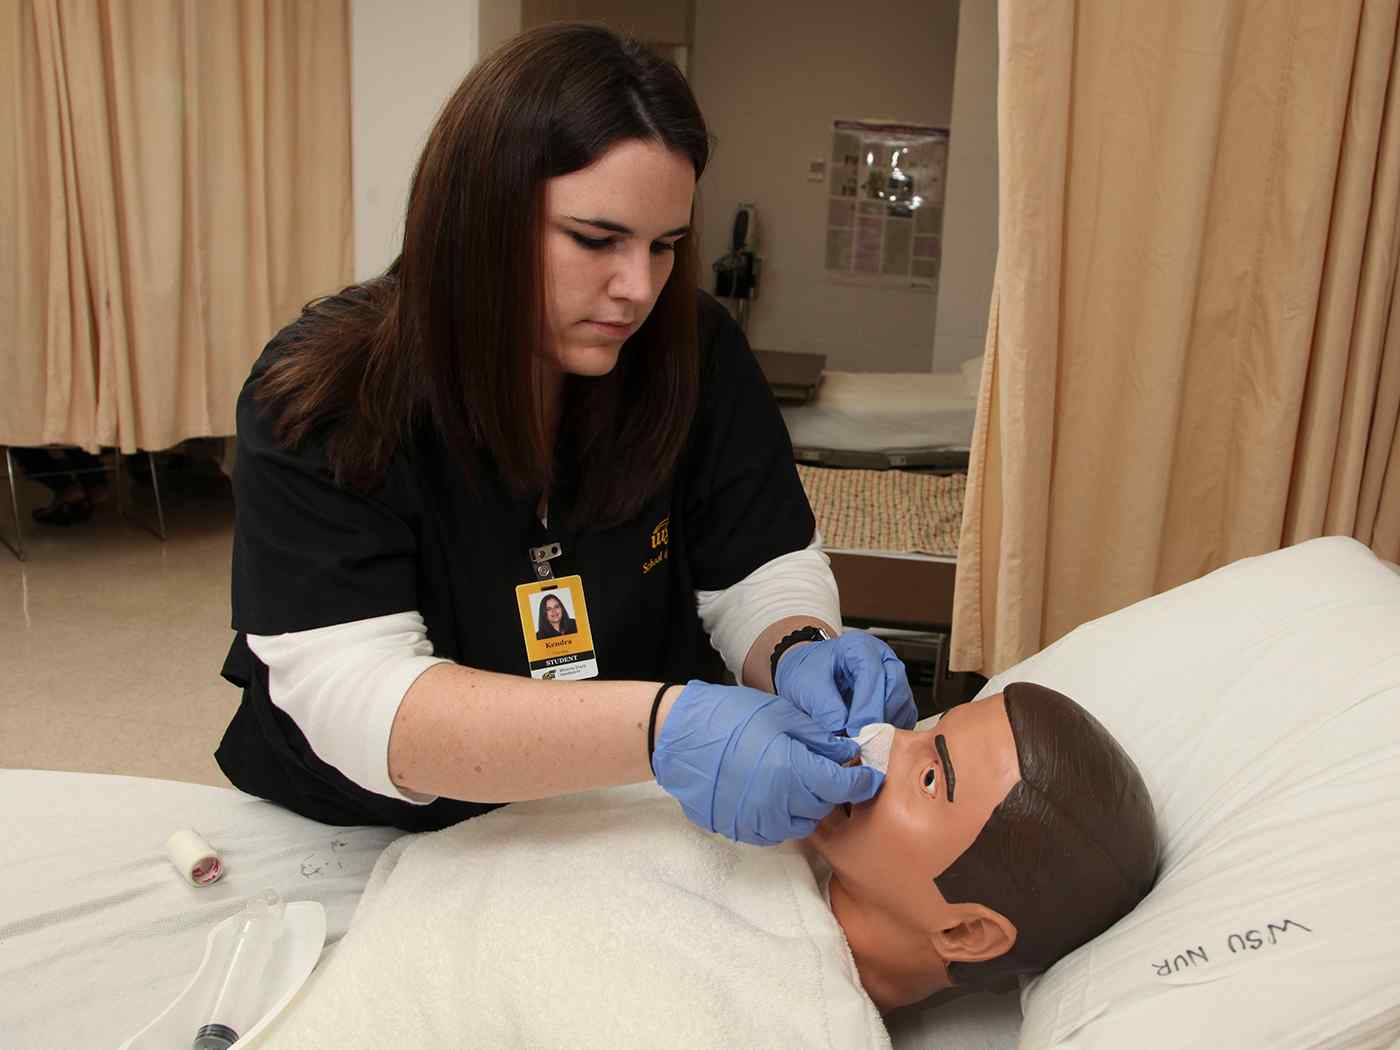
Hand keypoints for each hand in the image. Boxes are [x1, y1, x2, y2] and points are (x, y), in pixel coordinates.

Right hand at [653, 680, 883, 844]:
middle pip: (825, 807)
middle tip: (827, 768)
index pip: (843, 787)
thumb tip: (848, 752)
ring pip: (803, 823)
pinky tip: (776, 792)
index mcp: (792, 771)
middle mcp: (778, 805)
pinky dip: (785, 815)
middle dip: (833, 789)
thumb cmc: (729, 717)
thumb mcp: (781, 715)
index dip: (861, 781)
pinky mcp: (741, 830)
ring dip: (810, 804)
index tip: (869, 775)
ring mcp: (757, 822)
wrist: (679, 736)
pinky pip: (777, 830)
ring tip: (799, 779)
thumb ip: (819, 738)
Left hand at [774, 630, 916, 734]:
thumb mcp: (806, 685)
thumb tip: (841, 728)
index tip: (855, 729)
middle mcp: (882, 659)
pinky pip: (903, 716)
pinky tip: (872, 740)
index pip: (872, 673)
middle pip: (894, 687)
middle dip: (878, 716)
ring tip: (862, 742)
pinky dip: (890, 731)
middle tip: (861, 740)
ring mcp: (893, 678)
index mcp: (860, 646)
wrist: (808, 676)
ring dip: (885, 726)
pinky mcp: (897, 699)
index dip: (866, 704)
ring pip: (902, 704)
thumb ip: (824, 706)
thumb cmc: (809, 673)